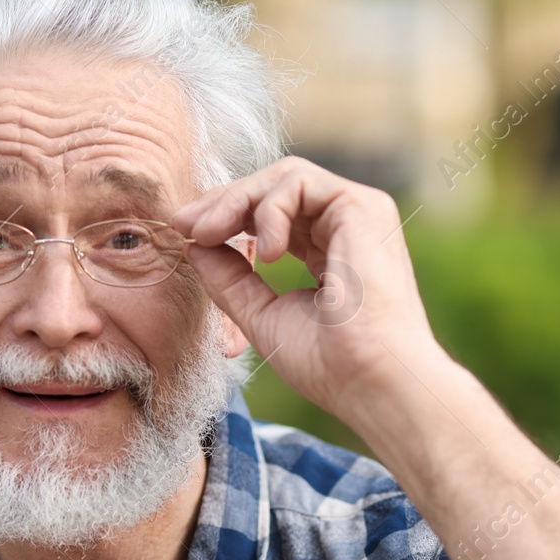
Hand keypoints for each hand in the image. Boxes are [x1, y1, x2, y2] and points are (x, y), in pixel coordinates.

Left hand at [169, 156, 439, 420]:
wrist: (374, 381)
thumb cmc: (331, 365)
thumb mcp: (263, 316)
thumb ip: (231, 279)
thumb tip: (195, 245)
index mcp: (330, 253)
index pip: (273, 216)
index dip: (227, 219)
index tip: (186, 234)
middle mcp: (347, 227)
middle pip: (274, 189)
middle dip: (224, 202)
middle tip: (184, 224)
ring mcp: (358, 213)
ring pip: (283, 177)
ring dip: (236, 201)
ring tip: (208, 235)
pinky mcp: (362, 206)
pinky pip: (298, 182)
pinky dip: (268, 209)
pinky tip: (266, 251)